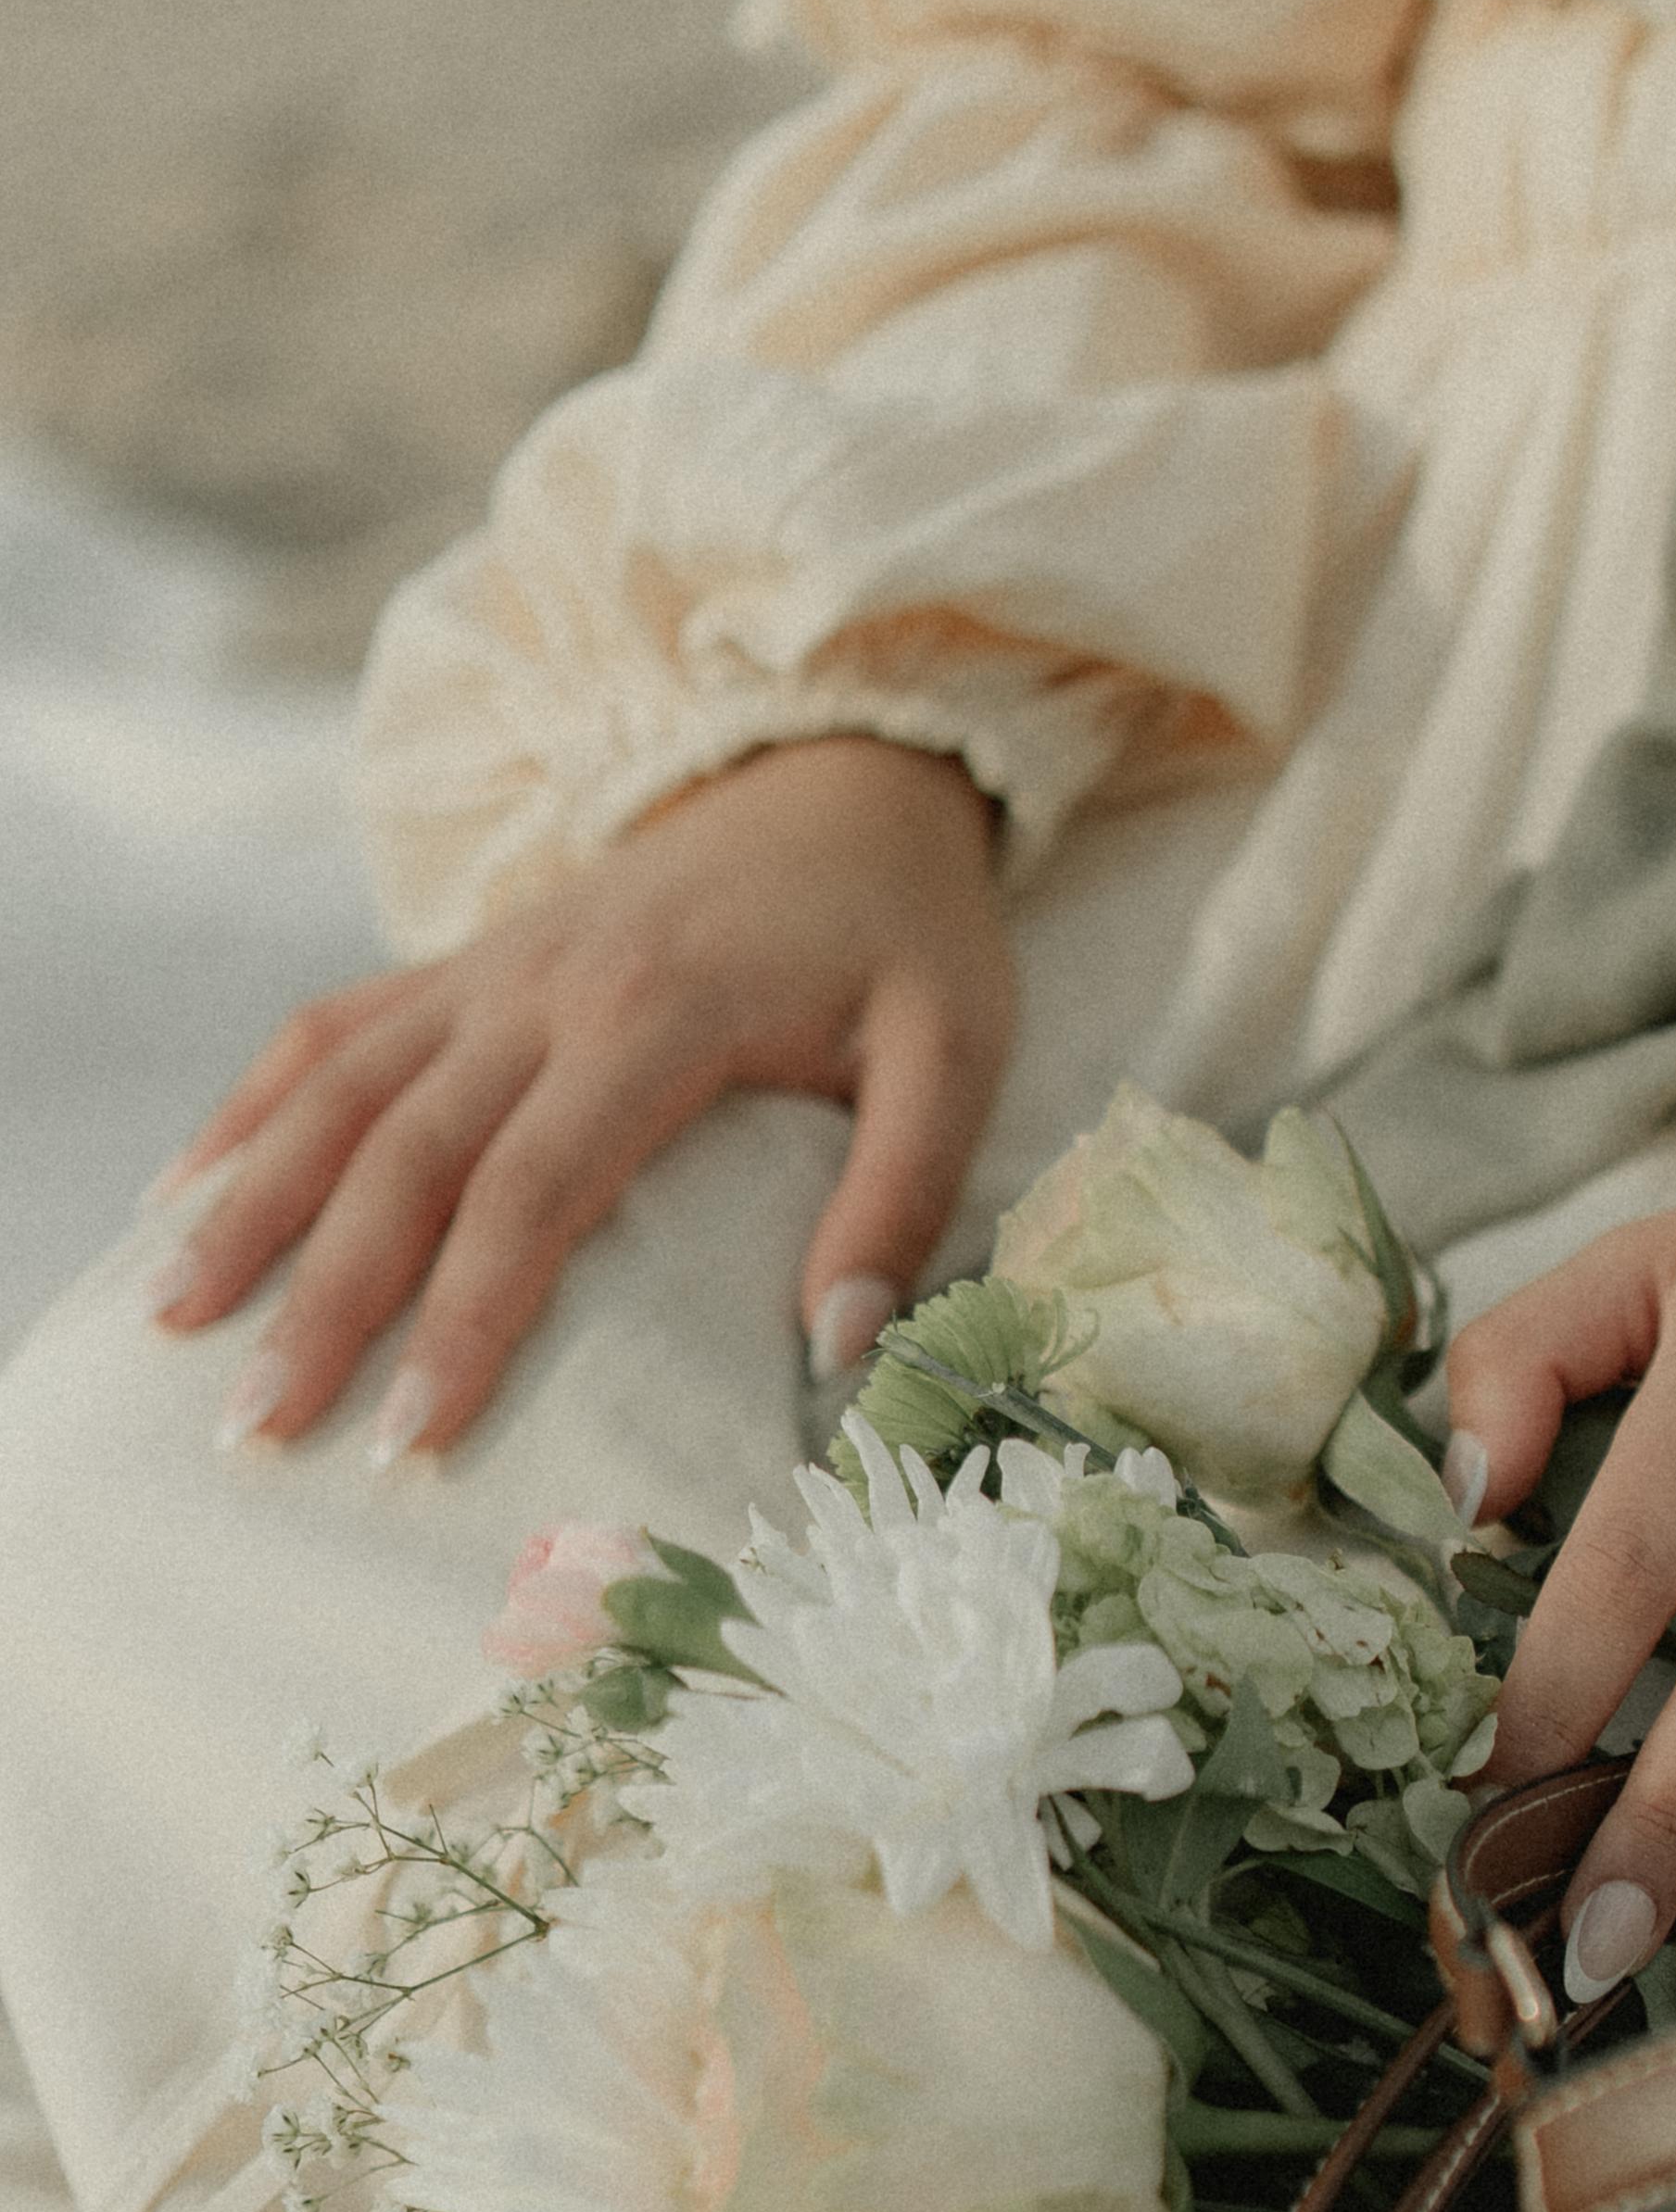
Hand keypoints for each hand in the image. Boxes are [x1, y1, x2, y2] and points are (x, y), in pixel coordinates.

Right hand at [153, 736, 1015, 1459]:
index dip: (464, 1316)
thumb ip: (904, 1195)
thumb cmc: (905, 934)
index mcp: (657, 1013)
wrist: (846, 776)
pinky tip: (187, 1191)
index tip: (417, 1434)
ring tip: (182, 1324)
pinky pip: (330, 1030)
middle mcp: (544, 986)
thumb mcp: (955, 1054)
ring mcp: (489, 968)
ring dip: (251, 1206)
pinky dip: (252, 1107)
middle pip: (401, 1153)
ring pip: (334, 1089)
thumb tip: (842, 1345)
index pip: (531, 1187)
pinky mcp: (467, 962)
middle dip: (324, 1296)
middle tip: (266, 1423)